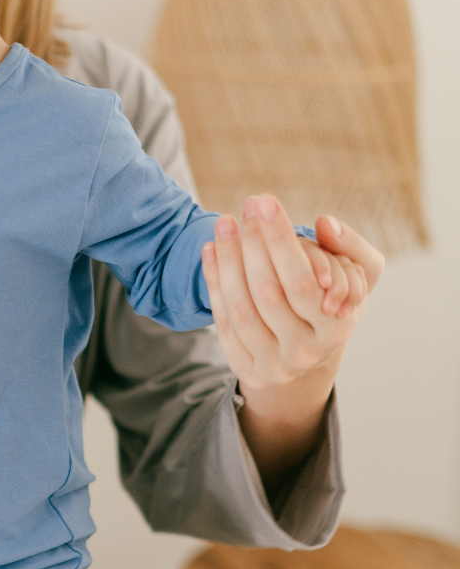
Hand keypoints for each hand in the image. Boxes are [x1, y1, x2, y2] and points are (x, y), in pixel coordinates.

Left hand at [201, 194, 384, 491]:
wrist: (309, 356)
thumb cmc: (333, 302)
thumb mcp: (359, 274)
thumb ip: (349, 246)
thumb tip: (324, 224)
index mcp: (336, 327)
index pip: (303, 281)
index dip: (280, 240)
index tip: (265, 202)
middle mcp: (304, 351)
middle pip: (268, 293)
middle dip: (253, 245)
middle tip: (245, 207)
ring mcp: (272, 363)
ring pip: (241, 308)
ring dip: (228, 261)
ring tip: (224, 224)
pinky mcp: (245, 366)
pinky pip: (223, 322)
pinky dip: (214, 283)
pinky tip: (210, 250)